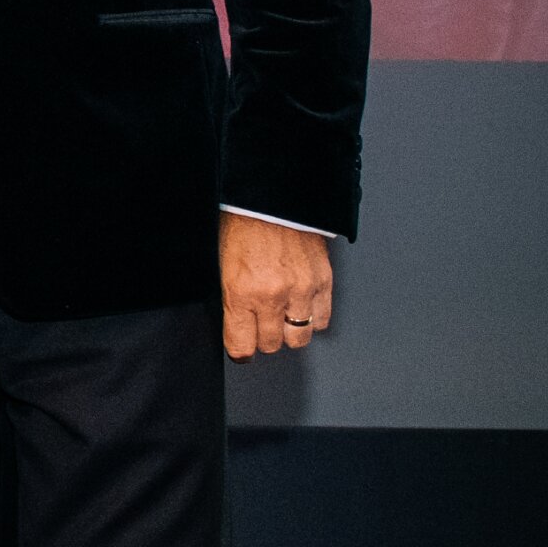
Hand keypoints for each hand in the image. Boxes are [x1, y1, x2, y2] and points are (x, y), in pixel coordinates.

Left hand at [220, 214, 332, 360]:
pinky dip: (312, 317)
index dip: (240, 350)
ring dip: (289, 331)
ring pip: (299, 338)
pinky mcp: (323, 281)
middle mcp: (272, 295)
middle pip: (271, 345)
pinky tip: (302, 306)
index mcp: (241, 291)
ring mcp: (301, 289)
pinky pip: (322, 319)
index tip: (241, 347)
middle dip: (263, 338)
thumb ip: (231, 302)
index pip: (242, 346)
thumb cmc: (243, 225)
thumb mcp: (224, 266)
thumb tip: (238, 330)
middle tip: (260, 324)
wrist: (272, 196)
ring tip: (282, 317)